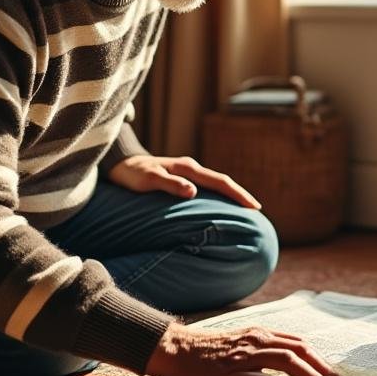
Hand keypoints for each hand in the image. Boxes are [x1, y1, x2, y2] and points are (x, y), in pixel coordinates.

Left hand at [108, 155, 261, 208]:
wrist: (120, 165)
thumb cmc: (132, 175)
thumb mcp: (148, 179)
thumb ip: (170, 184)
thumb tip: (193, 191)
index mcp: (187, 168)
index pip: (219, 181)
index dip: (237, 194)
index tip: (253, 206)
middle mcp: (190, 169)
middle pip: (222, 182)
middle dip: (240, 195)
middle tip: (256, 210)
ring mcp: (187, 173)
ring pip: (215, 184)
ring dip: (230, 195)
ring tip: (244, 210)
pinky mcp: (182, 178)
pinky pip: (206, 187)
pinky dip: (218, 196)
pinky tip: (220, 206)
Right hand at [146, 322, 345, 375]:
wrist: (174, 350)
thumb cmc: (208, 351)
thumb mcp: (241, 344)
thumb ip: (264, 350)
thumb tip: (289, 366)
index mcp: (260, 334)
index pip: (299, 344)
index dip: (320, 358)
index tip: (334, 373)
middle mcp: (256, 341)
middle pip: (299, 351)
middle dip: (323, 368)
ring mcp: (244, 358)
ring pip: (286, 362)